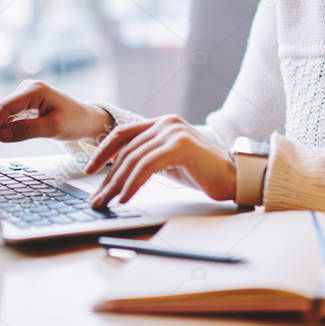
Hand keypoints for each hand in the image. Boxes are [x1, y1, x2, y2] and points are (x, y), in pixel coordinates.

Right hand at [0, 79, 110, 148]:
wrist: (86, 119)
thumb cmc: (75, 121)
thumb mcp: (54, 127)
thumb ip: (27, 130)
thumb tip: (1, 134)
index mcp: (34, 90)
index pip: (4, 107)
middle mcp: (25, 90)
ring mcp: (21, 99)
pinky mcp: (21, 108)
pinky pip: (5, 121)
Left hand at [84, 115, 236, 206]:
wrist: (236, 177)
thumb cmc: (205, 173)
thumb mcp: (171, 162)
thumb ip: (150, 158)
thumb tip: (119, 171)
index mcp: (163, 124)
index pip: (123, 133)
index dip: (103, 151)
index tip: (88, 169)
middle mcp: (167, 123)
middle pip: (126, 149)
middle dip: (107, 176)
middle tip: (97, 198)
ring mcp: (174, 132)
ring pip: (134, 159)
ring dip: (116, 184)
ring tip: (107, 202)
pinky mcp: (181, 146)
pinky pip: (147, 166)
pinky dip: (133, 183)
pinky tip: (125, 197)